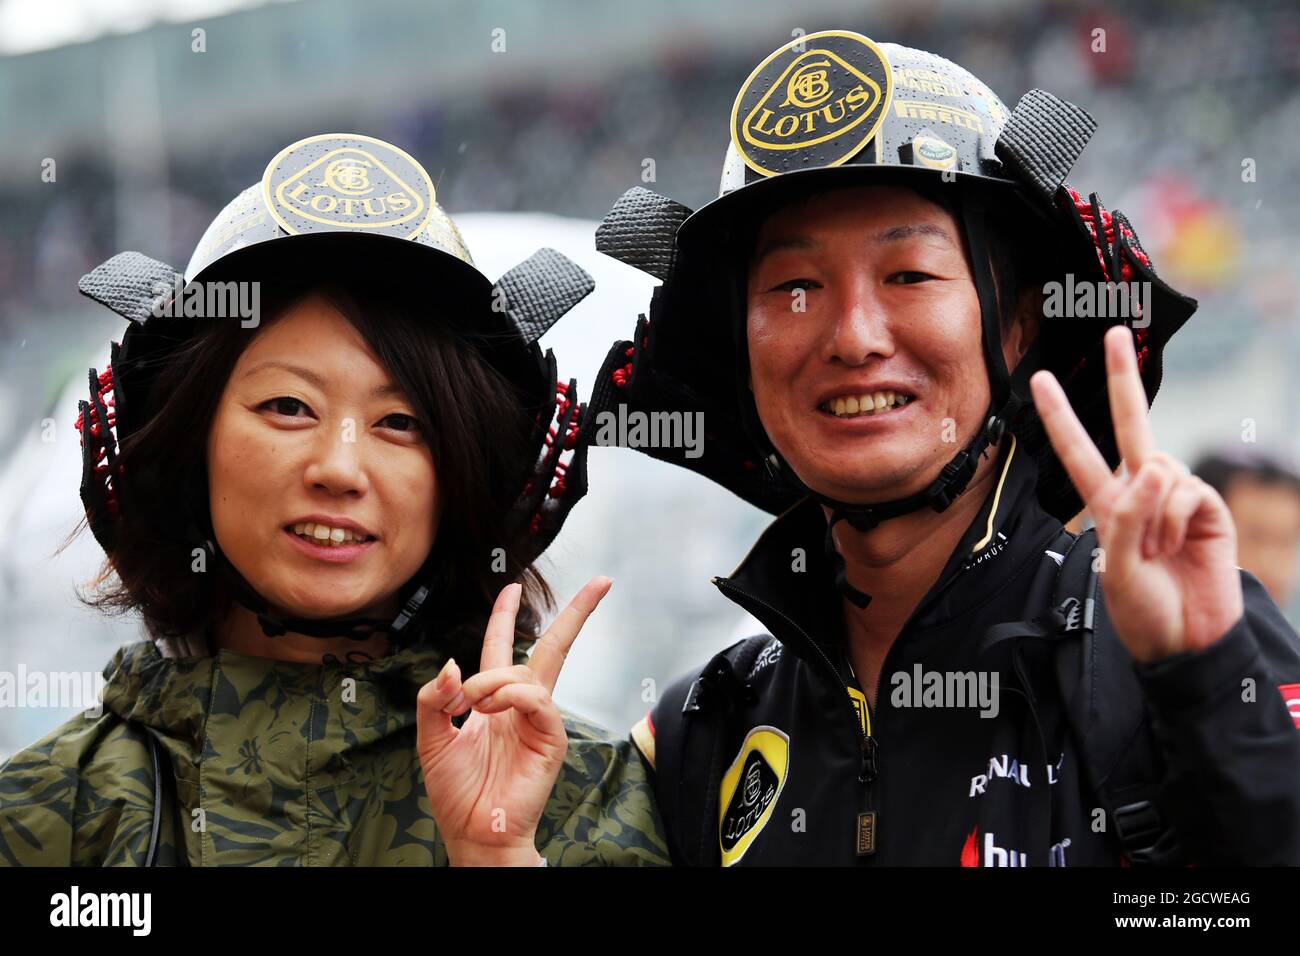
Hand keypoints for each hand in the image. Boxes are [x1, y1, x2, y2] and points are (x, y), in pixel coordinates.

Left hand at [415, 576, 612, 864]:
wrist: (475, 833)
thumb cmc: (457, 794)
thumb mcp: (430, 739)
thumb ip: (434, 699)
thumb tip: (452, 664)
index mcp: (494, 702)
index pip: (503, 648)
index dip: (506, 616)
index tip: (513, 587)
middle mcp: (521, 706)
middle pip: (551, 647)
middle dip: (576, 613)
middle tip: (600, 583)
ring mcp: (540, 720)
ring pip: (526, 674)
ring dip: (492, 679)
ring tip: (471, 705)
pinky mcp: (551, 737)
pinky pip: (537, 700)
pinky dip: (511, 695)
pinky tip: (491, 709)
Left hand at [1029, 325, 1241, 661]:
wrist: (1187, 640)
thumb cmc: (1143, 610)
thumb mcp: (1116, 567)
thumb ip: (1129, 517)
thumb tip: (1156, 468)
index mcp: (1107, 504)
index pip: (1077, 451)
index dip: (1060, 416)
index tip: (1041, 380)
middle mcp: (1140, 491)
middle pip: (1129, 425)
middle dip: (1121, 379)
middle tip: (1115, 332)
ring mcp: (1175, 497)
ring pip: (1159, 467)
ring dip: (1153, 512)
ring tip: (1158, 551)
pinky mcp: (1207, 507)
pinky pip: (1185, 489)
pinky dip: (1176, 517)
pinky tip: (1180, 546)